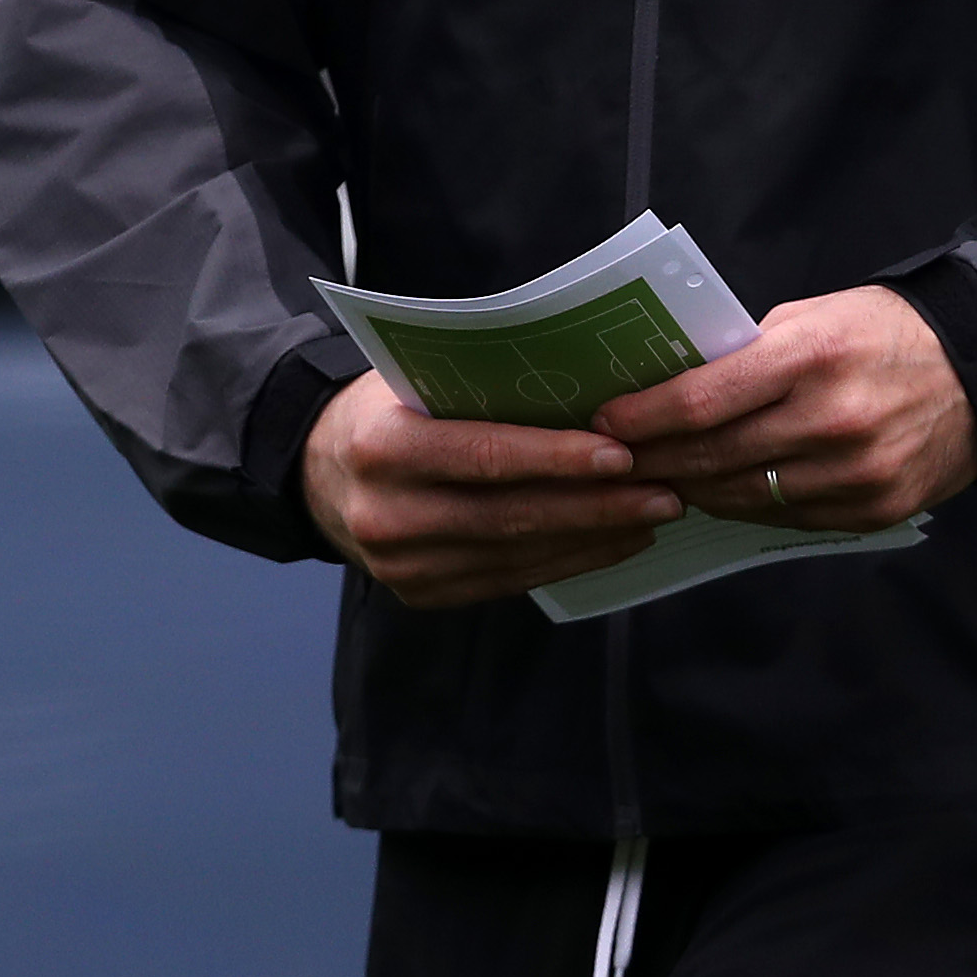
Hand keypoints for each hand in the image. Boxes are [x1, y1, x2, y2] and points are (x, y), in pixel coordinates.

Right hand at [304, 368, 688, 610]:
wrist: (314, 472)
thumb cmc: (385, 408)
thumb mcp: (414, 380)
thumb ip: (479, 388)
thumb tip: (589, 387)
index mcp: (381, 446)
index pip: (482, 455)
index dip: (555, 459)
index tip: (622, 453)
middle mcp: (386, 513)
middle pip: (508, 515)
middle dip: (595, 505)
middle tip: (663, 490)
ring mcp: (400, 566)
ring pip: (516, 555)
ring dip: (593, 537)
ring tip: (653, 514)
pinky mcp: (420, 595)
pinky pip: (509, 581)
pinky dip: (567, 561)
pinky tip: (613, 541)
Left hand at [596, 286, 976, 531]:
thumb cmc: (885, 333)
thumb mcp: (816, 316)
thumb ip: (749, 353)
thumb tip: (673, 387)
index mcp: (811, 357)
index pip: (701, 401)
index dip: (641, 418)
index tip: (604, 420)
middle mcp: (831, 421)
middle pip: (711, 456)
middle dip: (653, 459)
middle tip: (616, 459)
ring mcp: (854, 475)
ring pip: (741, 496)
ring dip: (692, 488)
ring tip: (660, 476)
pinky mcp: (871, 512)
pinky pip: (784, 517)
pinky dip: (745, 504)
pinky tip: (721, 489)